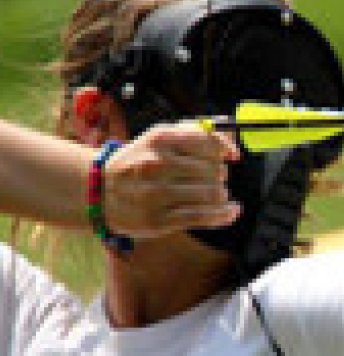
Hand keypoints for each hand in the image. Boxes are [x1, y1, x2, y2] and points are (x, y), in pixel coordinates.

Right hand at [102, 122, 240, 238]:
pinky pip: (201, 216)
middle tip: (216, 179)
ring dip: (222, 196)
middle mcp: (157, 164)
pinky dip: (223, 214)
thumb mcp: (158, 139)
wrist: (100, 191)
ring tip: (219, 196)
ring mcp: (156, 194)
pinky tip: (232, 211)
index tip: (232, 156)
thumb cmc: (138, 163)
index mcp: (158, 139)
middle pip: (212, 170)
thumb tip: (232, 147)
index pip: (207, 142)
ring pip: (210, 194)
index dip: (225, 149)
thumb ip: (194, 135)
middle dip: (220, 175)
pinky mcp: (158, 219)